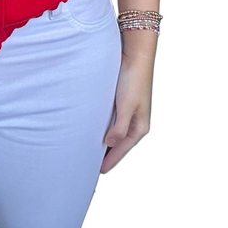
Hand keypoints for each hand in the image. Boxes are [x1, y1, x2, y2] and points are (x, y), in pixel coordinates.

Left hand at [100, 52, 153, 172]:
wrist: (135, 56)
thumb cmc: (133, 80)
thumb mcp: (127, 106)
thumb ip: (119, 127)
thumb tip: (109, 144)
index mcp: (140, 127)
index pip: (122, 150)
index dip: (110, 161)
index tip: (97, 172)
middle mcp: (135, 123)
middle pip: (118, 144)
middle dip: (106, 154)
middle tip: (89, 164)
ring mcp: (128, 113)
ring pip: (114, 133)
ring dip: (103, 141)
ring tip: (88, 150)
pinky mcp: (121, 104)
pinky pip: (110, 122)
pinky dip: (103, 128)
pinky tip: (92, 130)